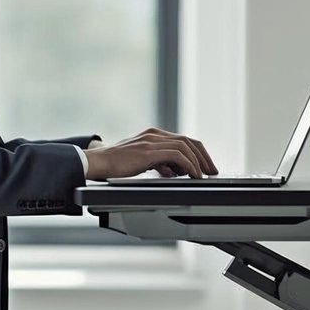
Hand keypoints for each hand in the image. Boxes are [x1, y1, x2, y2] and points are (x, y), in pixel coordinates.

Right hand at [83, 128, 218, 180]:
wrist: (98, 162)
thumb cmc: (116, 164)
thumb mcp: (141, 161)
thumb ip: (158, 162)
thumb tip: (173, 170)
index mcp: (153, 135)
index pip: (183, 140)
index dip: (198, 152)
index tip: (206, 165)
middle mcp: (154, 134)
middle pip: (188, 141)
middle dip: (203, 156)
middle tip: (212, 171)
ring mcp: (151, 141)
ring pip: (185, 146)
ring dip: (197, 162)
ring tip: (202, 175)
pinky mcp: (148, 151)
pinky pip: (176, 155)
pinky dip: (188, 165)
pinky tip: (191, 175)